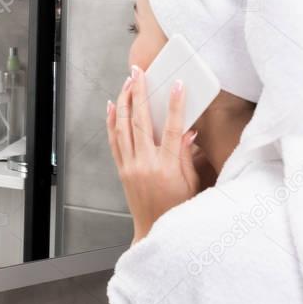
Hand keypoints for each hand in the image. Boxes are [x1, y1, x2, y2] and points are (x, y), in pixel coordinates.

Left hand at [106, 65, 200, 242]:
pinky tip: (113, 106)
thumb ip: (187, 156)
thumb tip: (187, 132)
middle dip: (140, 93)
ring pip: (124, 127)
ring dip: (125, 102)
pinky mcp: (122, 170)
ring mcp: (130, 166)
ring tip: (128, 83)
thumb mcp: (190, 184)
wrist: (153, 231)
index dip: (176, 106)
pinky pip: (114, 141)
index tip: (177, 86)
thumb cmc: (177, 210)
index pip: (172, 129)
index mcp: (167, 167)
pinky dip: (112, 122)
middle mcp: (145, 164)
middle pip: (141, 122)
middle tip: (140, 73)